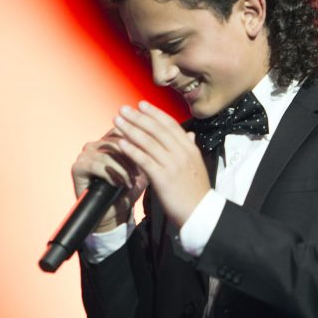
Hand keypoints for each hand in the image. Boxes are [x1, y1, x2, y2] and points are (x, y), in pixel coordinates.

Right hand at [72, 129, 147, 231]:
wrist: (114, 212)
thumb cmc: (127, 189)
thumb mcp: (140, 169)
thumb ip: (144, 152)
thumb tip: (157, 138)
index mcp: (108, 140)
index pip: (123, 132)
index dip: (137, 143)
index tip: (149, 157)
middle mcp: (95, 145)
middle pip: (116, 142)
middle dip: (131, 157)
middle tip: (140, 173)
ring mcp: (84, 155)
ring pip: (107, 154)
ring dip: (122, 169)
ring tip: (130, 182)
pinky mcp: (77, 167)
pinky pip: (95, 165)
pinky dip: (110, 174)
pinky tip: (118, 184)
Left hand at [113, 100, 209, 227]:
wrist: (200, 213)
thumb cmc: (196, 191)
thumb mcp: (197, 165)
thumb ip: (191, 147)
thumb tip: (189, 134)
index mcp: (190, 149)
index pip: (171, 125)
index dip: (155, 113)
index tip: (141, 104)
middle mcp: (182, 153)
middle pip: (157, 130)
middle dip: (138, 118)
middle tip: (123, 109)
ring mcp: (173, 165)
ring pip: (149, 142)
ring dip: (131, 130)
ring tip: (117, 121)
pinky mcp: (163, 178)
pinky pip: (144, 160)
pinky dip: (132, 150)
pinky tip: (121, 143)